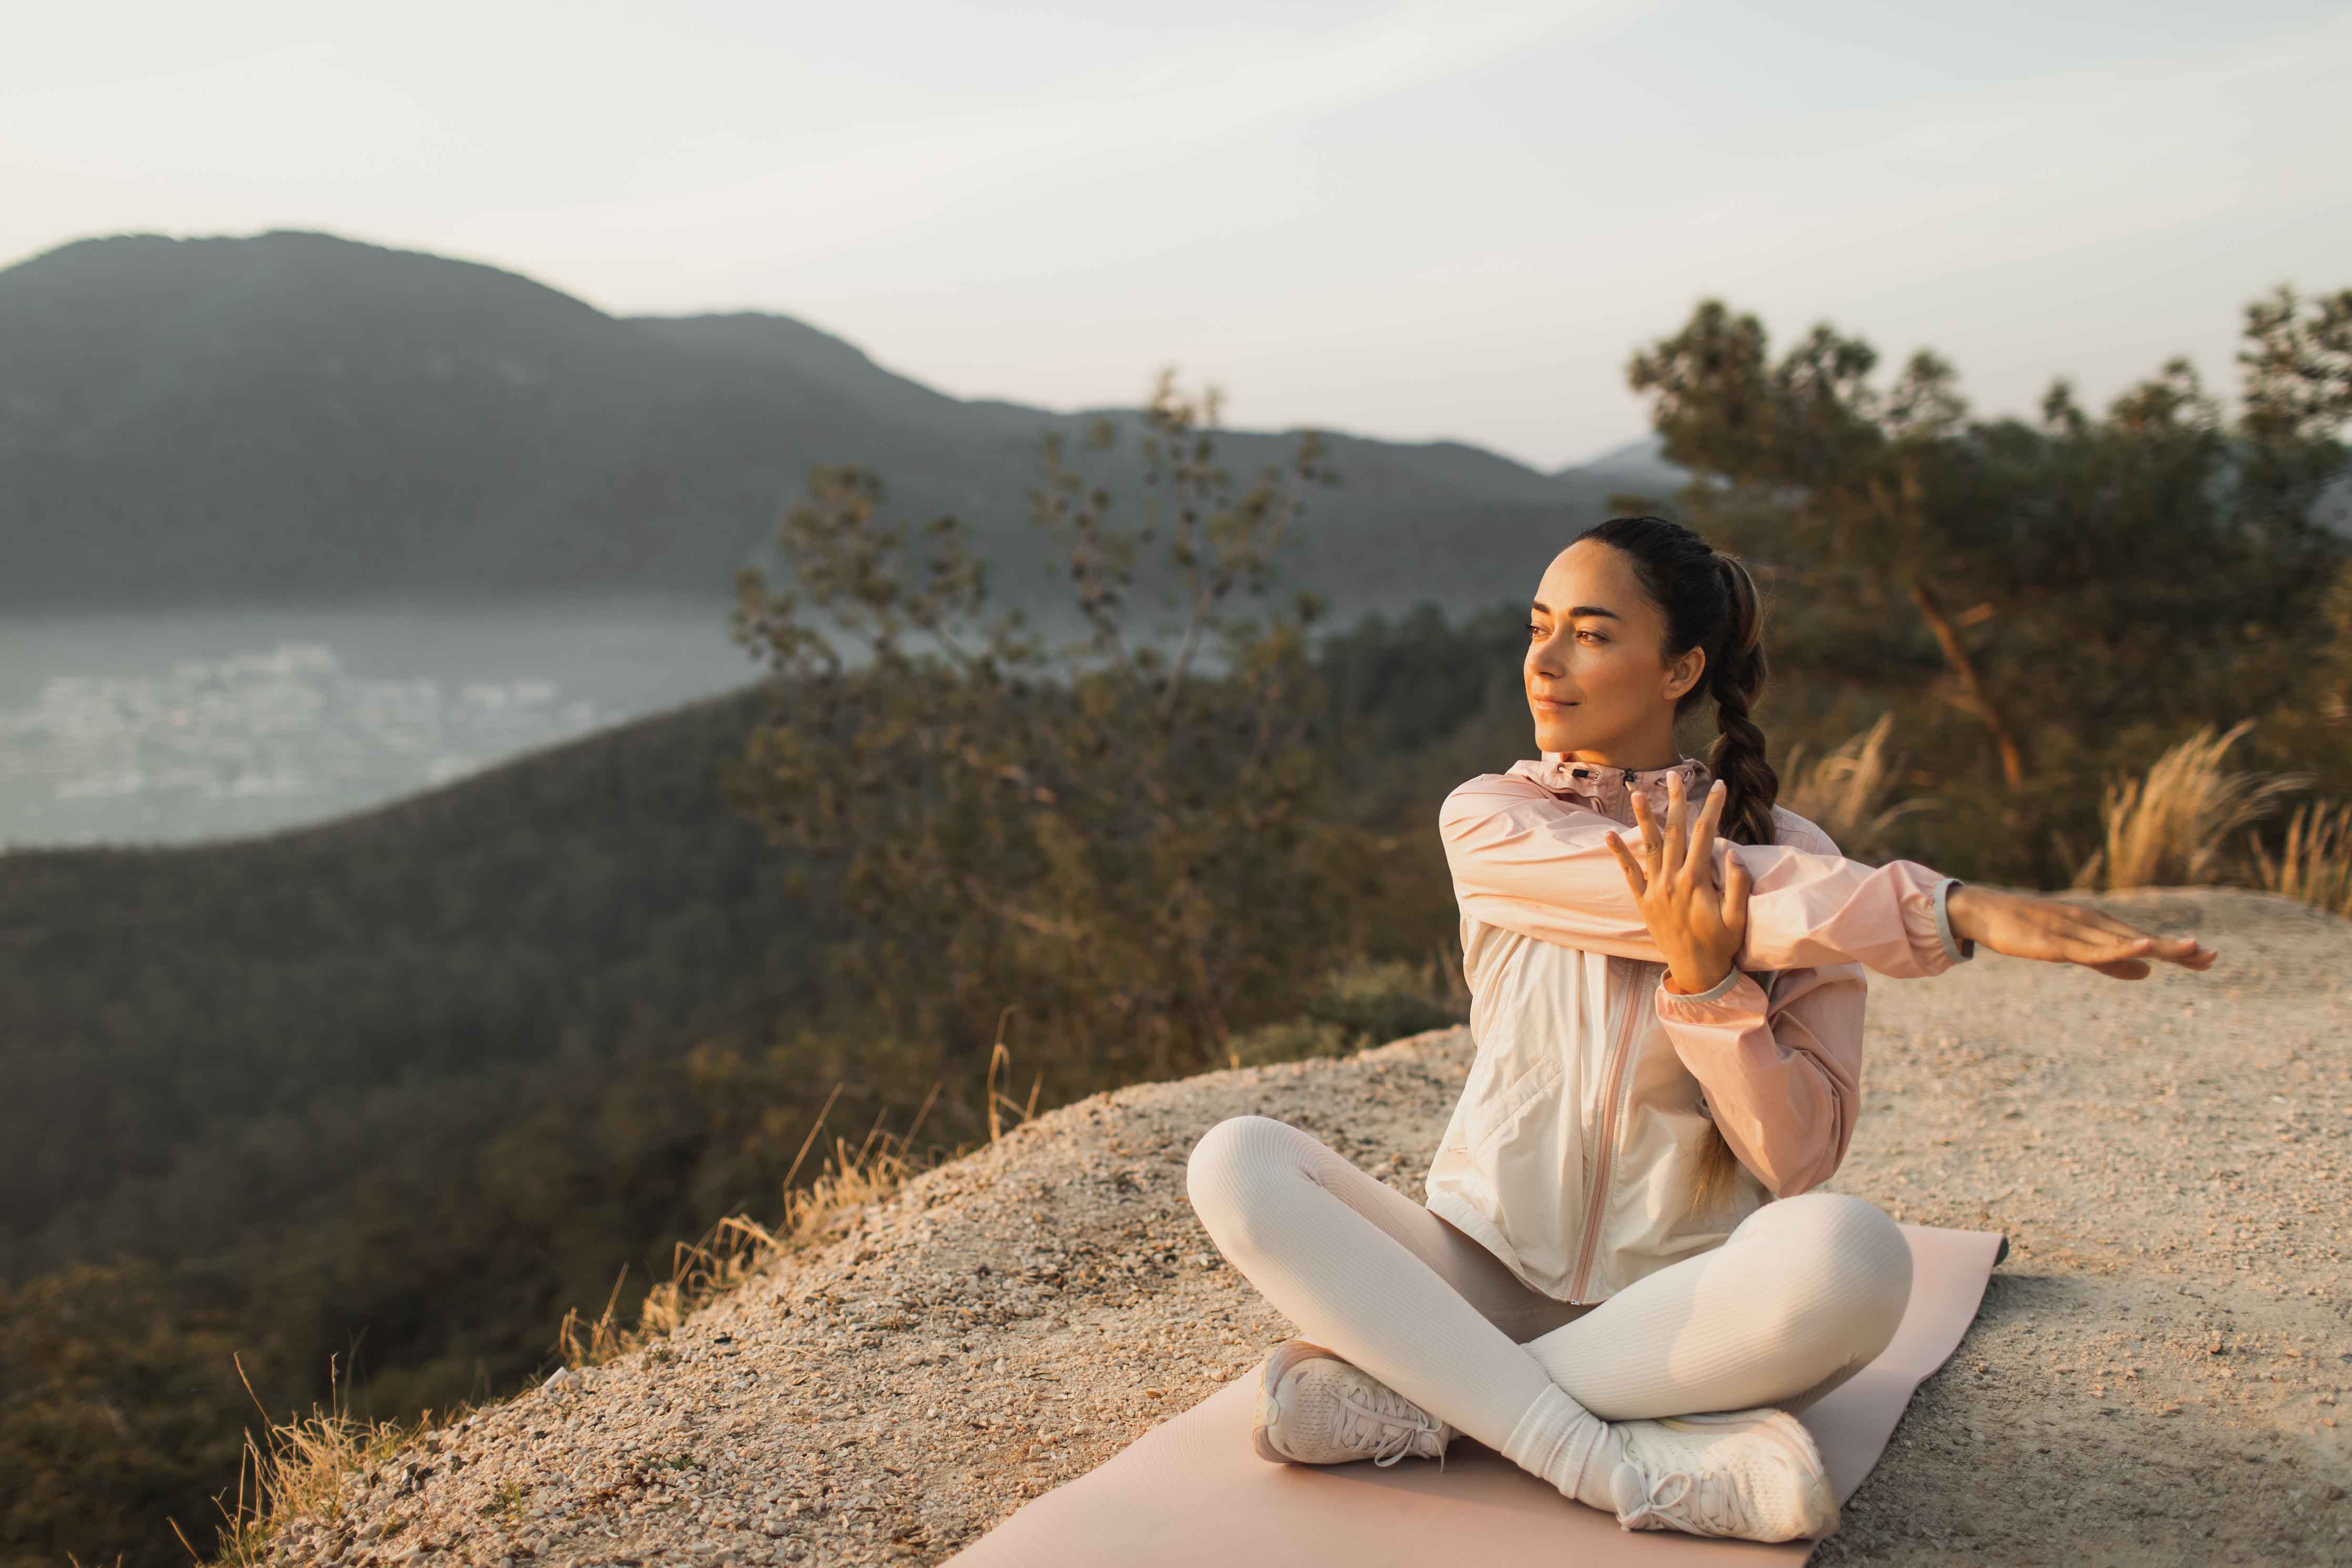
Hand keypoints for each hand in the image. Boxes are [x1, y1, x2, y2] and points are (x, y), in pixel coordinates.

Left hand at [1602, 771, 1748, 995]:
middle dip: (1676, 800)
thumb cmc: (1721, 944)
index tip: (1719, 785)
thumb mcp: (1739, 918)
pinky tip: (1609, 834)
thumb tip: (1734, 854)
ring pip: (1649, 846)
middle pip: (1675, 831)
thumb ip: (1738, 886)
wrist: (1695, 972)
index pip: (1706, 834)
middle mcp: (1671, 880)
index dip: (1713, 807)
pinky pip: (1629, 872)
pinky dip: (1619, 853)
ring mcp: (1654, 889)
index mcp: (1696, 881)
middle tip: (1674, 774)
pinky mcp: (1643, 900)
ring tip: (1638, 792)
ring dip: (1644, 818)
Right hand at [1945, 885, 2218, 977]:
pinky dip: (2119, 949)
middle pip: (2141, 939)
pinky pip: (2092, 949)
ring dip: (2157, 946)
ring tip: (2190, 949)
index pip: (2144, 940)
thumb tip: (2148, 972)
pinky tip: (2141, 950)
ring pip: (2122, 942)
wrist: (1984, 912)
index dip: (2176, 950)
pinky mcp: (2057, 941)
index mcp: (2099, 927)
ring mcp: (2075, 931)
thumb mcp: (2074, 949)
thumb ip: (2111, 961)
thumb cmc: (2026, 929)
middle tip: (2212, 957)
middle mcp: (2093, 924)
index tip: (2209, 958)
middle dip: (2176, 949)